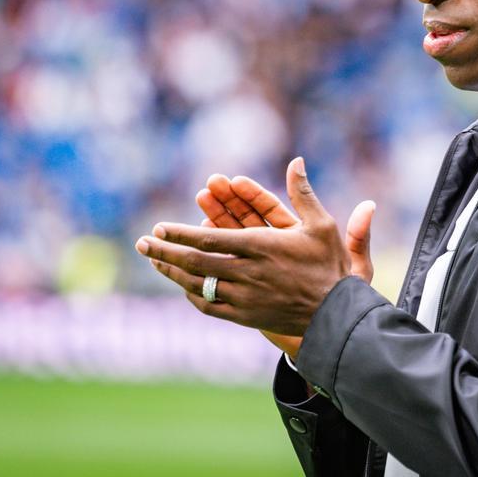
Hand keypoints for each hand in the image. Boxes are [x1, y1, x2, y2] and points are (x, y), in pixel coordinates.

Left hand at [136, 157, 375, 338]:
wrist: (335, 315)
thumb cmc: (330, 267)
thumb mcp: (322, 225)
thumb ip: (303, 193)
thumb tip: (297, 160)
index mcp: (263, 247)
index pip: (211, 239)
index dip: (182, 233)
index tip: (159, 227)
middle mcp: (249, 273)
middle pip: (196, 262)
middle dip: (165, 251)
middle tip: (141, 243)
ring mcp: (244, 297)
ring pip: (198, 284)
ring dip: (172, 271)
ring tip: (153, 260)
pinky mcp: (245, 316)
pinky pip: (210, 306)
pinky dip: (192, 294)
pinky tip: (182, 285)